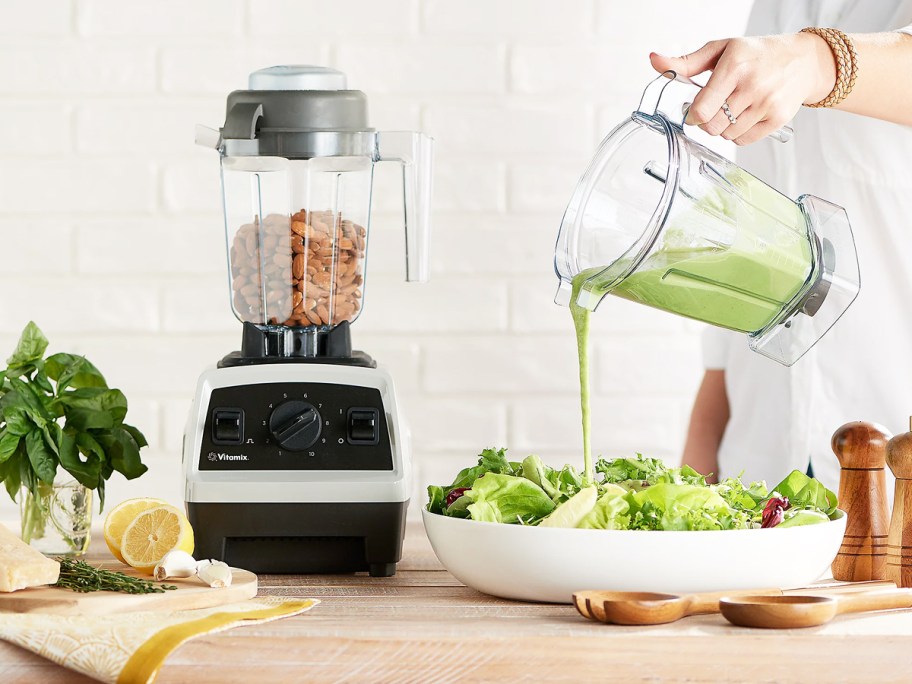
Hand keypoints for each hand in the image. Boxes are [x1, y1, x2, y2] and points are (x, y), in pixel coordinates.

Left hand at [649, 34, 836, 144]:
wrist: (802, 60)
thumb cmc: (755, 54)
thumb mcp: (720, 50)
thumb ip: (685, 62)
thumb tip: (654, 60)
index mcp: (735, 65)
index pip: (702, 109)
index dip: (693, 115)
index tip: (694, 110)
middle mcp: (753, 84)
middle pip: (712, 126)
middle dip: (707, 122)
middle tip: (715, 109)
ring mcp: (767, 103)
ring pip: (726, 135)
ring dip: (723, 128)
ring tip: (733, 109)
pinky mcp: (778, 119)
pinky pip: (743, 141)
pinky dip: (738, 134)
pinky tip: (745, 117)